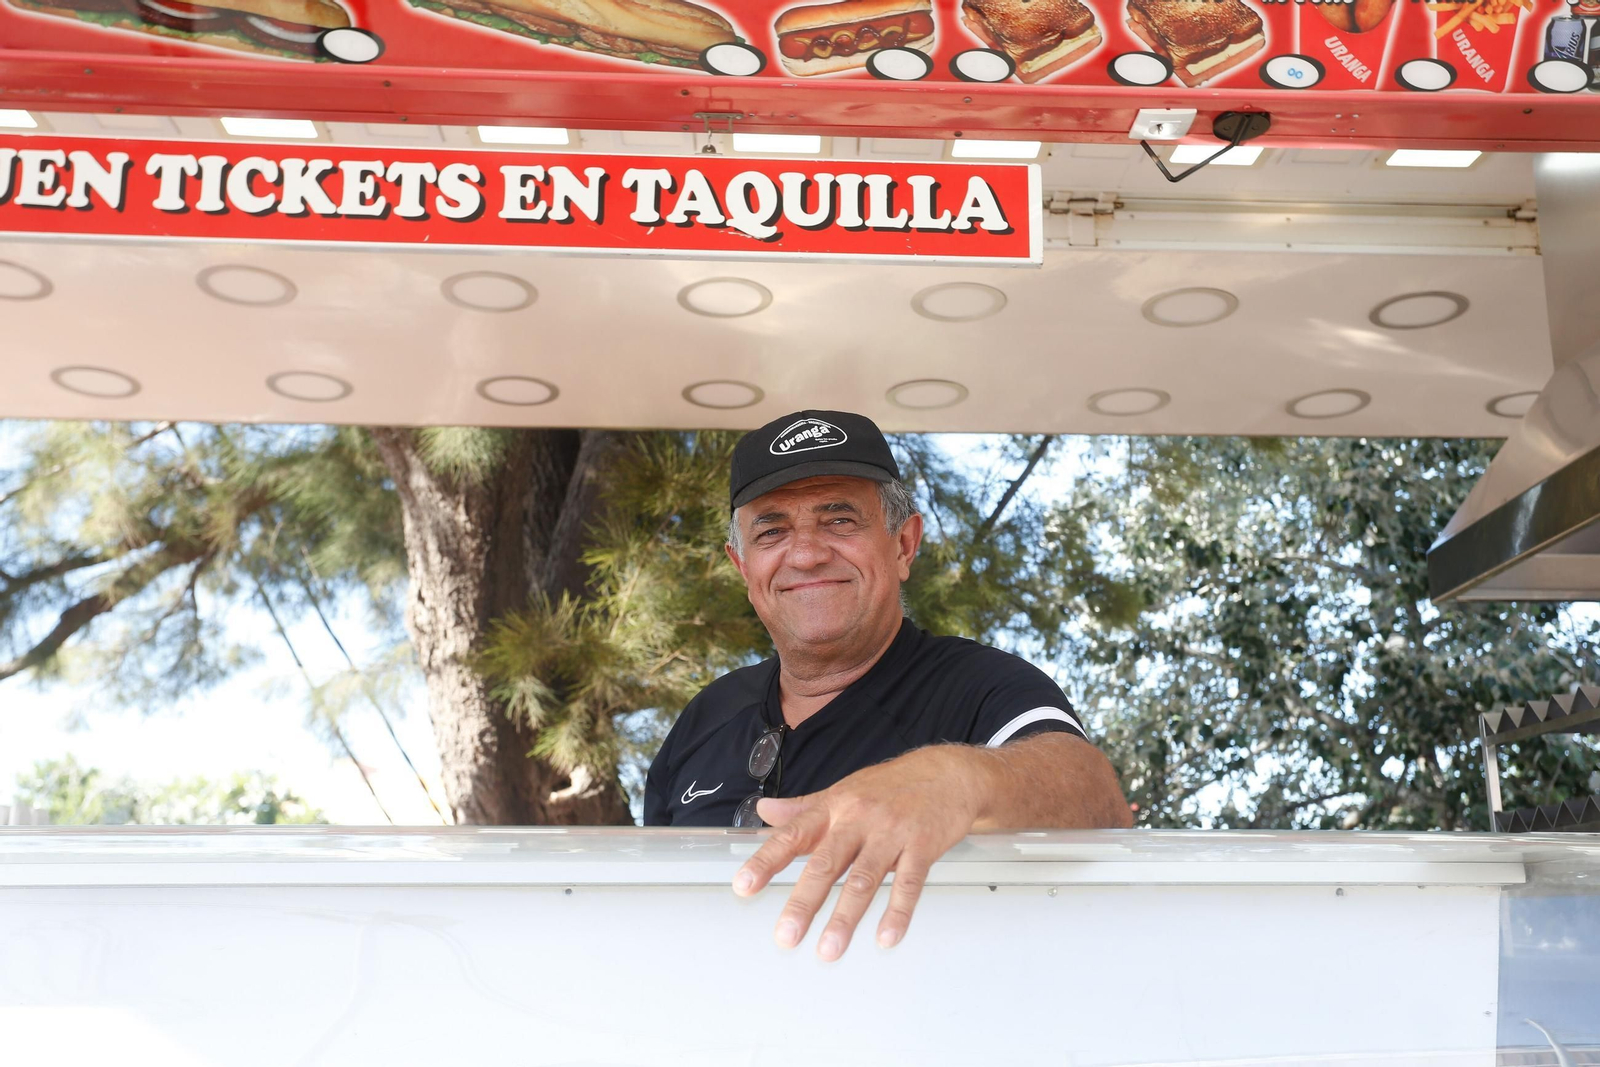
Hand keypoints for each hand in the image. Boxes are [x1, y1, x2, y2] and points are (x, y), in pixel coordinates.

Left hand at [730, 745, 984, 960]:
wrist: (950, 773)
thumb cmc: (893, 786)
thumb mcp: (844, 791)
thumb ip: (803, 808)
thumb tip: (764, 811)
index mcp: (835, 807)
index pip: (793, 835)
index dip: (767, 861)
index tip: (744, 886)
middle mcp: (859, 819)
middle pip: (826, 864)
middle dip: (804, 903)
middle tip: (786, 936)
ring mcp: (892, 832)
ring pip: (864, 879)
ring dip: (845, 918)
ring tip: (829, 949)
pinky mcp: (923, 845)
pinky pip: (909, 883)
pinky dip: (898, 912)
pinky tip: (886, 937)